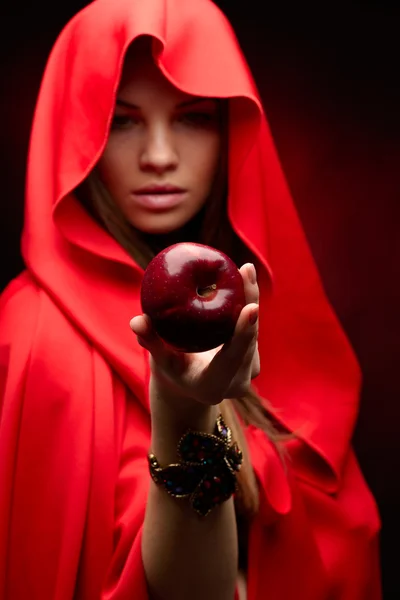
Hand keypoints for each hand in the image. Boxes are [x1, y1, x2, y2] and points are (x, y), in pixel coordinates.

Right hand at [130, 263, 259, 405]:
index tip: (251, 307)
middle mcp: (237, 382)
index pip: (232, 358)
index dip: (243, 333)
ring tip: (246, 269)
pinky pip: (254, 326)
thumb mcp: (159, 360)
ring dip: (251, 298)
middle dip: (250, 302)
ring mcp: (249, 371)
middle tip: (246, 270)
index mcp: (213, 385)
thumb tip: (136, 322)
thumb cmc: (171, 370)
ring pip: (255, 330)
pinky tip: (246, 277)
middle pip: (249, 338)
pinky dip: (250, 301)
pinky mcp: (254, 359)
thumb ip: (149, 341)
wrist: (190, 387)